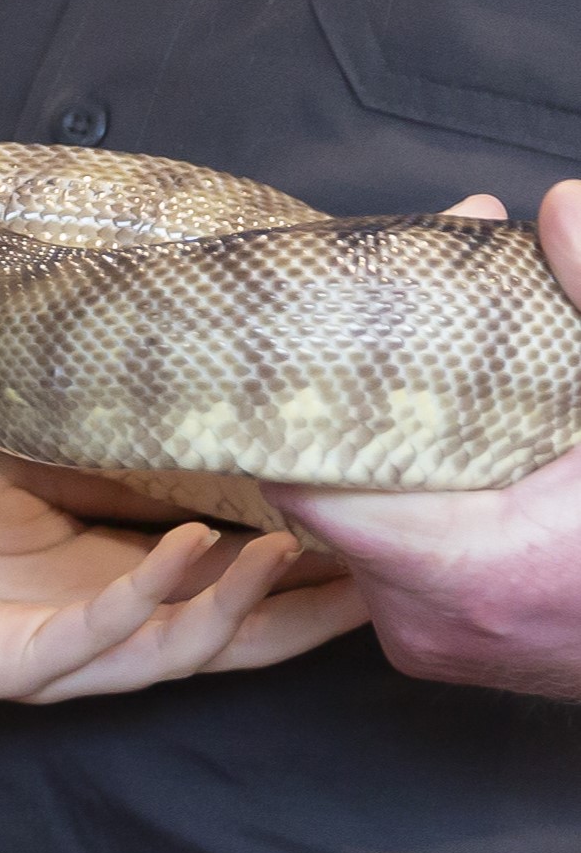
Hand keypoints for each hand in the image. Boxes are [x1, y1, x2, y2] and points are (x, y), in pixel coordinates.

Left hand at [0, 446, 366, 758]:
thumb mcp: (18, 469)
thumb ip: (99, 459)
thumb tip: (183, 419)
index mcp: (103, 581)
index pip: (225, 585)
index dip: (299, 567)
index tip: (373, 528)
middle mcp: (94, 626)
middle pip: (229, 634)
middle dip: (306, 608)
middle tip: (385, 572)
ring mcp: (55, 651)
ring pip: (178, 646)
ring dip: (242, 602)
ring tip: (296, 549)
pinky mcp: (6, 662)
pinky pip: (94, 637)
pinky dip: (147, 597)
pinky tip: (188, 548)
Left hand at [272, 182, 580, 699]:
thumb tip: (562, 206)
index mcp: (463, 569)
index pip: (306, 483)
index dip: (298, 409)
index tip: (310, 345)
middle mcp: (423, 619)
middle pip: (329, 497)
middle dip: (350, 416)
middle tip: (374, 338)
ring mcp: (429, 641)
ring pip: (360, 531)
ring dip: (382, 463)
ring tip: (409, 387)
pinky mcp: (442, 646)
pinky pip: (391, 564)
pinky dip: (409, 508)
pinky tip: (442, 454)